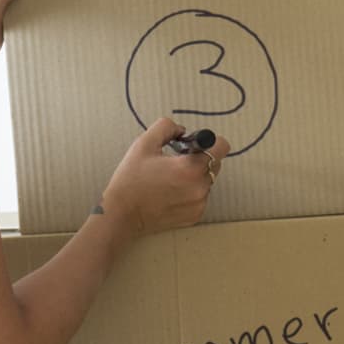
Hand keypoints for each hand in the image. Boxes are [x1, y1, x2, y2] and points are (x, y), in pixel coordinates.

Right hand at [98, 118, 229, 238]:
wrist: (122, 214)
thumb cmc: (131, 179)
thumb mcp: (144, 144)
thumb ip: (166, 127)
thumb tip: (182, 130)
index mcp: (191, 168)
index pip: (221, 146)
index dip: (208, 141)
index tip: (191, 146)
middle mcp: (201, 187)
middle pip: (215, 163)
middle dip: (200, 159)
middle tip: (175, 162)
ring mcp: (200, 204)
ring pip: (207, 181)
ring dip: (195, 176)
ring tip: (170, 179)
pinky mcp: (195, 216)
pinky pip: (201, 197)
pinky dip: (191, 192)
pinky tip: (170, 193)